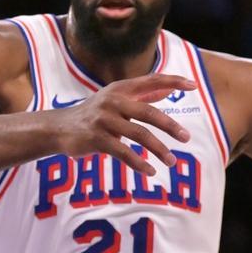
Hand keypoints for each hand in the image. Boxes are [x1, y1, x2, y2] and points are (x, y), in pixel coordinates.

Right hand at [48, 73, 195, 175]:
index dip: (173, 81)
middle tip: (186, 138)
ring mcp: (103, 120)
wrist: (57, 129)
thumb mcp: (116, 100)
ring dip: (158, 149)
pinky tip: (149, 171)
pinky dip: (138, 163)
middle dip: (170, 126)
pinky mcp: (96, 139)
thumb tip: (169, 89)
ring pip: (139, 134)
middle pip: (148, 112)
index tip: (194, 86)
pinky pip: (123, 152)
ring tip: (171, 161)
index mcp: (119, 89)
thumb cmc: (92, 115)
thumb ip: (142, 95)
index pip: (151, 80)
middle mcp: (112, 101)